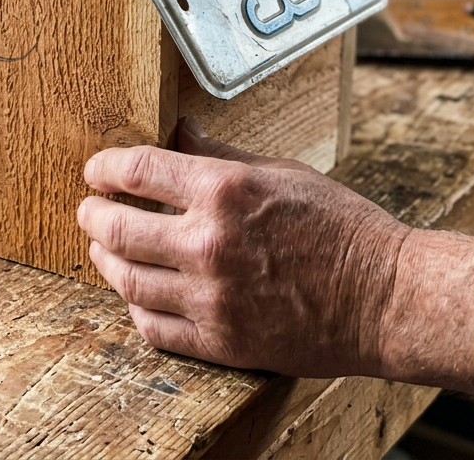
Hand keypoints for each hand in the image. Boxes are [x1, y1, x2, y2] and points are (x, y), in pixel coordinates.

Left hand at [76, 117, 409, 376]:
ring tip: (102, 250)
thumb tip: (180, 132)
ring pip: (127, 279)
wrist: (384, 297)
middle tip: (89, 209)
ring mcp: (211, 297)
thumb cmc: (341, 228)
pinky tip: (135, 293)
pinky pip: (154, 327)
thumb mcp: (281, 170)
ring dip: (104, 260)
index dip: (105, 167)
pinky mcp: (221, 340)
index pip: (136, 170)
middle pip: (116, 227)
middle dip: (92, 214)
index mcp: (224, 190)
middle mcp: (209, 243)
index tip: (97, 170)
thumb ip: (220, 153)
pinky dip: (135, 307)